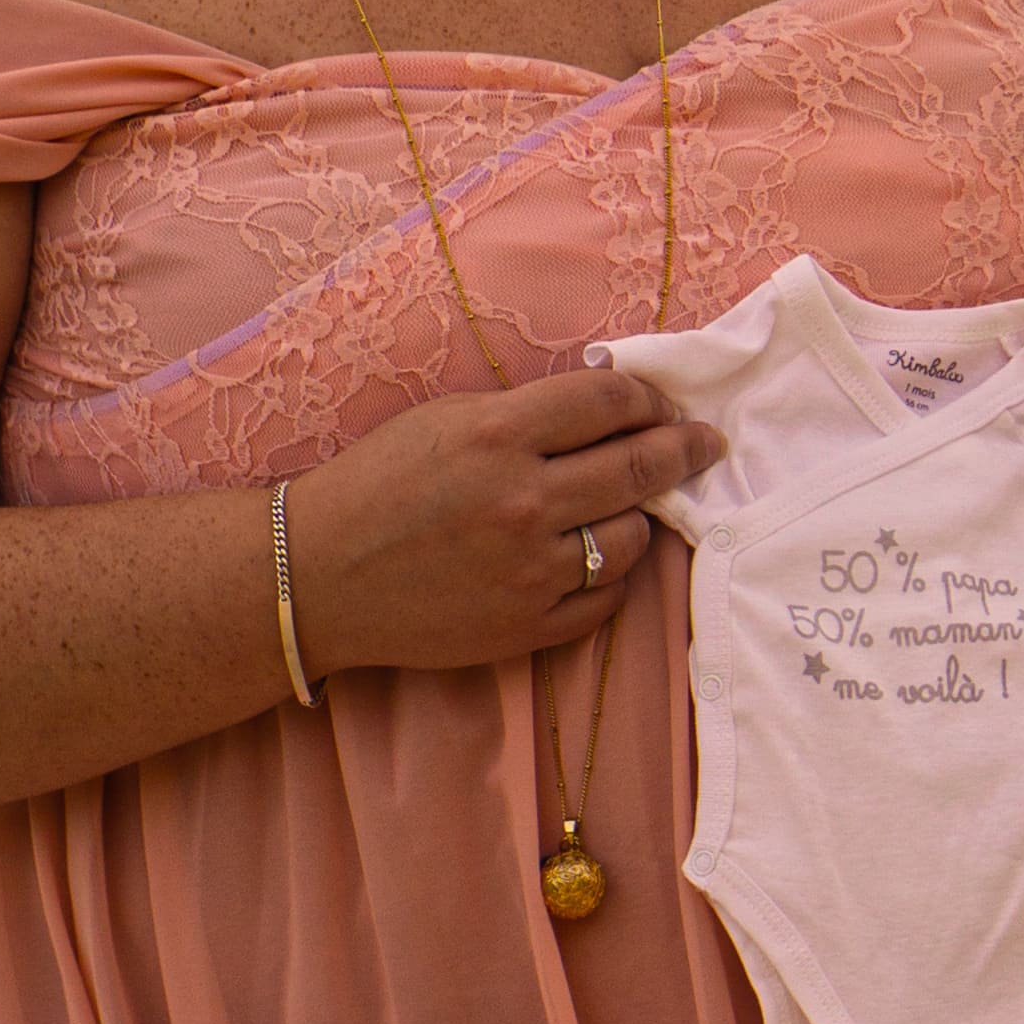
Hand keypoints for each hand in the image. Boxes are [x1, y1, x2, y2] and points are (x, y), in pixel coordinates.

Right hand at [287, 369, 714, 677]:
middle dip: (684, 448)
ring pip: (631, 538)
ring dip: (639, 517)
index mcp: (497, 435)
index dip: (648, 397)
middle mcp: (522, 502)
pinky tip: (597, 557)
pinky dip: (610, 575)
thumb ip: (526, 413)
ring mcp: (529, 571)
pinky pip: (605, 599)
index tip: (663, 403)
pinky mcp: (526, 626)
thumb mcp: (445, 420)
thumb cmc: (377, 485)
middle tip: (705, 443)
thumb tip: (608, 405)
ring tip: (628, 507)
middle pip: (639, 466)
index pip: (609, 401)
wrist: (318, 575)